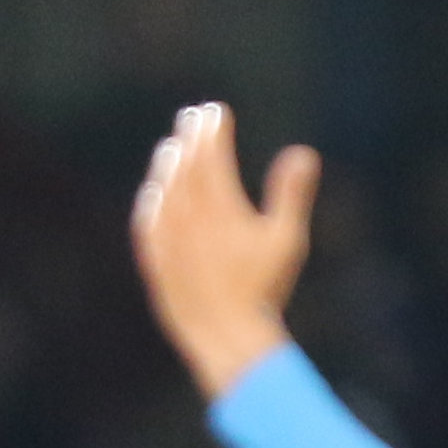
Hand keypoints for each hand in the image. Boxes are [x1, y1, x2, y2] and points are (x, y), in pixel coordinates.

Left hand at [131, 101, 318, 400]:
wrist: (225, 337)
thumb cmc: (264, 290)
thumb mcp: (287, 239)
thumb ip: (290, 194)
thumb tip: (301, 152)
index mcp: (221, 211)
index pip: (212, 159)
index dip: (213, 132)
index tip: (215, 110)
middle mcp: (188, 223)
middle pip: (184, 171)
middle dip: (189, 140)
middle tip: (192, 116)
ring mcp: (168, 245)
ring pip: (162, 196)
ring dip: (166, 169)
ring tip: (170, 149)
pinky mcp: (156, 268)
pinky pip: (147, 229)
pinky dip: (150, 207)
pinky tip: (152, 197)